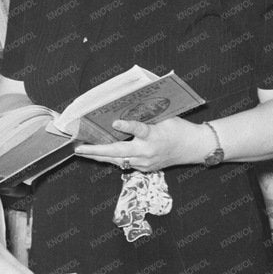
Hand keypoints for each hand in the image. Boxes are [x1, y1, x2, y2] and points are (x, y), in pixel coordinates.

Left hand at [72, 116, 211, 172]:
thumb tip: (127, 105)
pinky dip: (110, 158)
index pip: (139, 129)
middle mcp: (147, 152)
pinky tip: (97, 154)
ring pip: (117, 160)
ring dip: (99, 156)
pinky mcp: (144, 168)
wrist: (193, 148)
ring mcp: (145, 163)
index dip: (128, 125)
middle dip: (96, 151)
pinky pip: (123, 163)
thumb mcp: (165, 117)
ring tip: (81, 151)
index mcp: (154, 136)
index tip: (116, 121)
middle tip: (79, 148)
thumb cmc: (178, 129)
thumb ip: (145, 114)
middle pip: (119, 152)